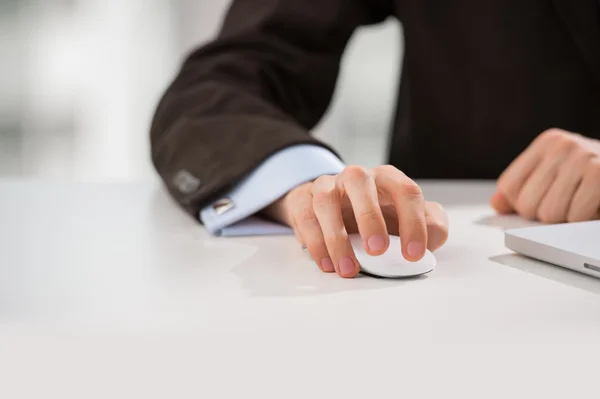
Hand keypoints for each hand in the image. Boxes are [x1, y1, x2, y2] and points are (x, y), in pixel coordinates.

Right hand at [262, 165, 448, 277]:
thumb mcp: (407, 220)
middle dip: (369, 217)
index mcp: (387, 178)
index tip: (413, 254)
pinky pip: (305, 217)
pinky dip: (315, 242)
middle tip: (378, 251)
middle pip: (359, 182)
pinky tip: (327, 264)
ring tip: (348, 269)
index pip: (404, 191)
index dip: (412, 222)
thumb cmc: (378, 217)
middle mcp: (356, 177)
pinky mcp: (303, 201)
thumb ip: (431, 226)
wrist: (335, 210)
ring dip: (336, 236)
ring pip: (326, 200)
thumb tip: (432, 238)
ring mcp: (326, 186)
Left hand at [491, 128, 599, 222]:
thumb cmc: (598, 178)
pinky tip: (595, 207)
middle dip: (547, 215)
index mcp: (548, 143)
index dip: (523, 205)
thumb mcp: (559, 175)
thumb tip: (497, 203)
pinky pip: (575, 217)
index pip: (508, 187)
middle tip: (570, 203)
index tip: (544, 200)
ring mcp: (584, 158)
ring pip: (549, 215)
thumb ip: (523, 188)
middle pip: (527, 205)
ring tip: (584, 203)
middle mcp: (563, 145)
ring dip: (567, 220)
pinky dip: (584, 221)